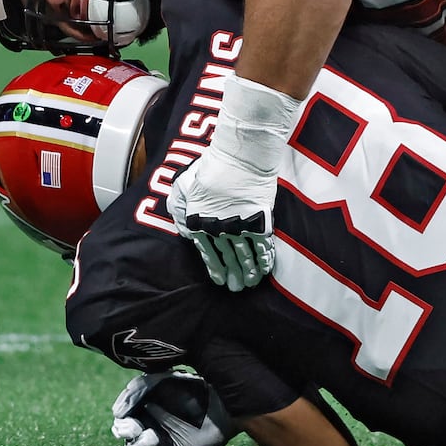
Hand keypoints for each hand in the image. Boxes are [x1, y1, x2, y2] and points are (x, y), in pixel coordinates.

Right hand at [110, 371, 231, 445]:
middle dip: (126, 433)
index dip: (121, 422)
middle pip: (124, 436)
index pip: (121, 420)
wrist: (221, 406)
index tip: (128, 420)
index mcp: (144, 408)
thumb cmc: (193, 389)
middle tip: (137, 429)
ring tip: (154, 438)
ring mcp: (160, 443)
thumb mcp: (163, 381)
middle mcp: (149, 426)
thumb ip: (137, 390)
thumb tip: (116, 412)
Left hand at [169, 144, 277, 290]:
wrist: (239, 158)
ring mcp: (240, 227)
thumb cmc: (209, 167)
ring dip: (249, 272)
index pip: (207, 252)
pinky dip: (265, 259)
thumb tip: (183, 228)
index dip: (215, 268)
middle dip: (233, 275)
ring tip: (252, 283)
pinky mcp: (260, 222)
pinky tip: (266, 269)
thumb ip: (178, 208)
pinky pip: (262, 246)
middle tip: (237, 288)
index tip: (219, 280)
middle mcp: (218, 230)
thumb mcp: (182, 186)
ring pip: (245, 256)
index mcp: (199, 222)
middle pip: (227, 258)